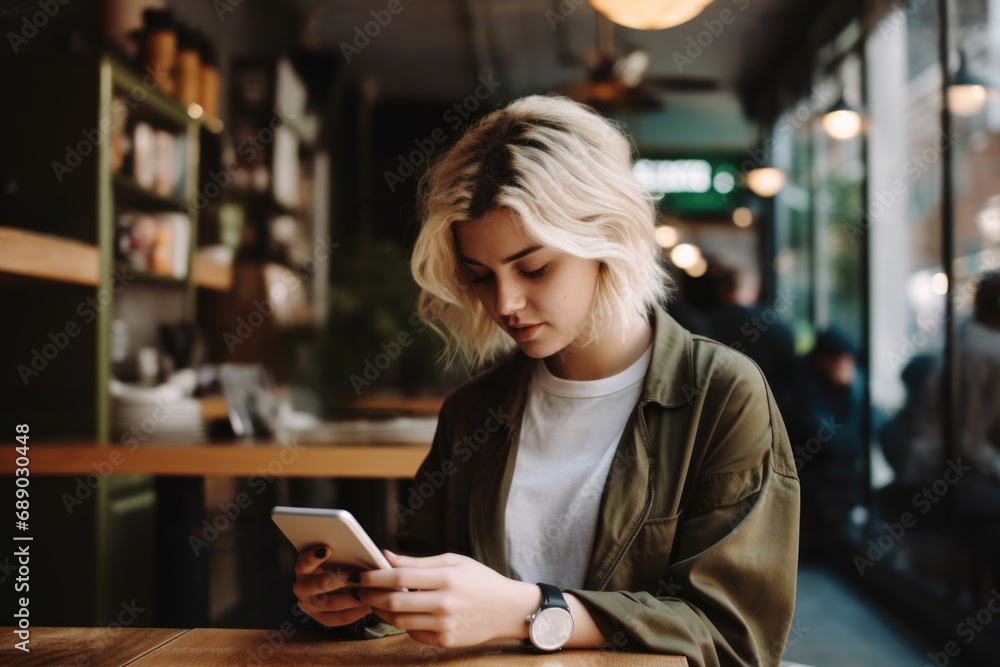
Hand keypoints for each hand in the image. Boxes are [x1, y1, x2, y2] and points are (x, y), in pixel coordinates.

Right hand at [292, 545, 371, 627]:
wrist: (332, 588)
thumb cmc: (335, 567)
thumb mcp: (334, 559)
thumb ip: (341, 555)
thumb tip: (361, 551)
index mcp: (302, 569)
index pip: (304, 563)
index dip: (314, 557)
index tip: (328, 549)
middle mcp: (301, 587)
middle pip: (320, 584)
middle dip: (342, 580)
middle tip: (358, 576)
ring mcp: (307, 605)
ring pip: (331, 603)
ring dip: (352, 599)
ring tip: (368, 594)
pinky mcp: (318, 618)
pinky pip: (336, 619)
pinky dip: (354, 613)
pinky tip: (367, 607)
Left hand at [354, 551, 540, 646]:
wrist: (508, 609)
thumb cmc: (480, 580)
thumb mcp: (453, 561)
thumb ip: (418, 562)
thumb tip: (387, 556)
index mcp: (446, 578)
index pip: (400, 578)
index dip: (375, 576)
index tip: (360, 574)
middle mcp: (444, 603)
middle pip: (394, 602)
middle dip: (371, 596)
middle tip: (360, 590)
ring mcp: (444, 624)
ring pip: (399, 621)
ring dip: (382, 611)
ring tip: (375, 601)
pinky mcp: (445, 640)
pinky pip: (413, 633)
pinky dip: (402, 623)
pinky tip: (401, 613)